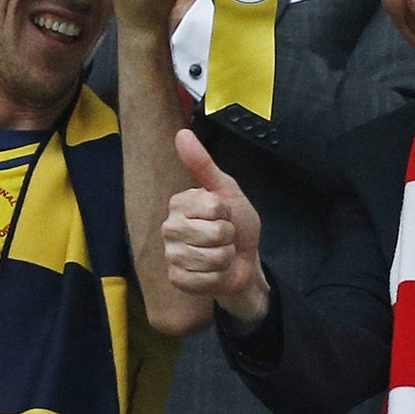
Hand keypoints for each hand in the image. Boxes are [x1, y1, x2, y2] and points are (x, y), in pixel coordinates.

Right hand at [161, 128, 268, 325]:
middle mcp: (169, 228)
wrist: (245, 260)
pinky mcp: (177, 279)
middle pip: (214, 234)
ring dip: (225, 259)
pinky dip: (219, 278)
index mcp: (179, 204)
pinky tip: (214, 272)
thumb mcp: (226, 190)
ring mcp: (171, 255)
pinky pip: (206, 279)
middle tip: (223, 237)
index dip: (227, 213)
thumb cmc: (236, 224)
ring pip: (213, 258)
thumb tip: (181, 134)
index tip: (224, 215)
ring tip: (221, 255)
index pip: (213, 207)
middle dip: (229, 238)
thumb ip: (203, 164)